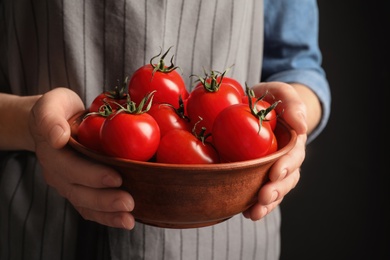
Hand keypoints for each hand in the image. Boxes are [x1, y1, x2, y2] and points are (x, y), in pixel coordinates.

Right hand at [28, 88, 134, 229]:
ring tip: (129, 219)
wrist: (57, 121)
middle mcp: (57, 173)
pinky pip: (90, 208)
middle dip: (104, 200)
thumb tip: (58, 137)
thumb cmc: (59, 110)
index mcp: (51, 152)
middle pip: (79, 191)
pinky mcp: (79, 189)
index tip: (116, 178)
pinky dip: (107, 217)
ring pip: (85, 204)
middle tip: (129, 202)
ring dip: (107, 214)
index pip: (70, 167)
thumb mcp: (52, 105)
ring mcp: (68, 184)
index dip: (92, 175)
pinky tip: (126, 220)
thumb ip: (50, 118)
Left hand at [243, 82, 308, 219]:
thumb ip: (293, 104)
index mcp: (293, 142)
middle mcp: (284, 159)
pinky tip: (244, 212)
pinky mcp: (255, 173)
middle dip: (276, 190)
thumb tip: (301, 126)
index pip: (294, 156)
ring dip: (266, 204)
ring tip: (254, 213)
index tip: (276, 172)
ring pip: (274, 190)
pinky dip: (252, 204)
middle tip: (264, 197)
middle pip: (286, 179)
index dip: (287, 165)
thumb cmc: (271, 98)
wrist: (256, 106)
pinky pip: (256, 191)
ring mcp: (270, 168)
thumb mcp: (282, 93)